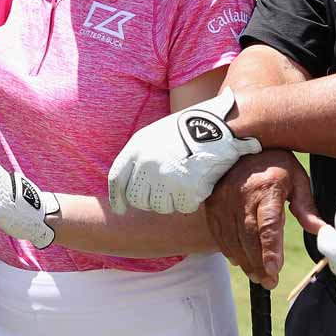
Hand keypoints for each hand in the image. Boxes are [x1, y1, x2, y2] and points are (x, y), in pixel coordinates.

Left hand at [107, 88, 260, 214]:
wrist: (219, 125)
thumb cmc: (191, 128)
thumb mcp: (157, 134)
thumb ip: (142, 157)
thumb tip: (130, 190)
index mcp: (137, 147)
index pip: (117, 179)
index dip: (117, 198)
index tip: (120, 210)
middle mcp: (147, 164)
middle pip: (138, 199)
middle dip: (150, 200)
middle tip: (166, 193)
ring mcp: (166, 178)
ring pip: (160, 206)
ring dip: (172, 200)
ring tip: (186, 181)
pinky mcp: (186, 190)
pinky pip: (183, 207)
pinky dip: (191, 199)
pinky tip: (199, 182)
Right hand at [204, 150, 324, 288]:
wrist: (239, 143)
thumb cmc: (273, 163)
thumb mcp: (296, 178)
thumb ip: (306, 207)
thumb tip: (322, 231)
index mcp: (267, 187)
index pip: (269, 222)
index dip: (270, 247)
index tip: (275, 268)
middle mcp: (243, 196)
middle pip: (250, 237)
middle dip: (260, 263)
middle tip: (270, 282)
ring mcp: (225, 202)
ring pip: (234, 240)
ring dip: (246, 262)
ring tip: (259, 277)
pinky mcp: (213, 207)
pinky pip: (221, 236)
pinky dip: (231, 252)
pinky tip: (242, 262)